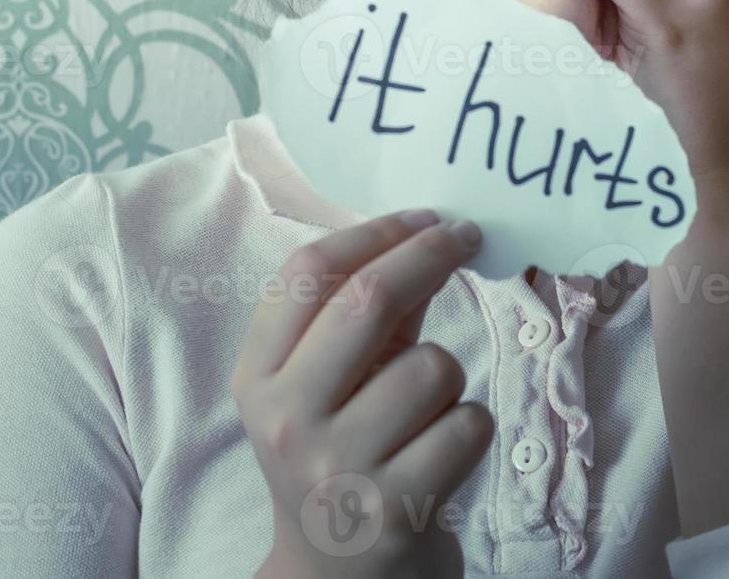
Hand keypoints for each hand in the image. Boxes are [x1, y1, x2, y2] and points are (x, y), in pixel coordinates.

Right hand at [232, 209, 492, 578]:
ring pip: (433, 367)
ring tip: (426, 414)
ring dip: (450, 376)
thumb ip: (366, 318)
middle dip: (429, 254)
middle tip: (466, 236)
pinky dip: (469, 429)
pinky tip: (441, 454)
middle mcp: (286, 418)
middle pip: (366, 298)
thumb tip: (425, 236)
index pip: (307, 273)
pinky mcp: (395, 511)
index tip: (422, 217)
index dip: (373, 232)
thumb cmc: (341, 459)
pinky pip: (467, 425)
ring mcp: (338, 467)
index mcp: (259, 378)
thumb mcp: (329, 387)